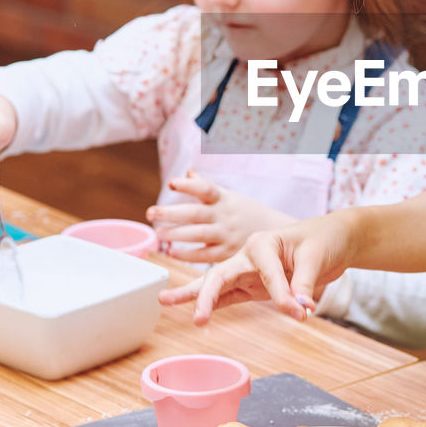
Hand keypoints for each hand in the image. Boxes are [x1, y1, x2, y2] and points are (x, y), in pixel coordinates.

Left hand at [147, 171, 295, 264]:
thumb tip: (188, 171)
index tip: (172, 182)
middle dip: (172, 212)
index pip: (205, 188)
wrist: (275, 234)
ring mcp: (226, 235)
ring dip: (176, 234)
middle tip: (150, 212)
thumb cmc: (245, 213)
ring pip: (197, 234)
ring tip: (158, 233)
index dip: (189, 185)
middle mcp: (224, 215)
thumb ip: (206, 187)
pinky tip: (172, 251)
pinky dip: (187, 254)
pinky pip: (204, 255)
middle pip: (195, 213)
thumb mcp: (228, 196)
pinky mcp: (227, 253)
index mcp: (223, 198)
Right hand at [158, 209, 356, 324]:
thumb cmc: (323, 240)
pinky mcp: (253, 286)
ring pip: (216, 286)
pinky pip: (229, 297)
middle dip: (207, 296)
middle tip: (197, 317)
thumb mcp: (316, 258)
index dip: (282, 295)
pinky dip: (213, 306)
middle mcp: (250, 256)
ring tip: (164, 300)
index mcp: (262, 242)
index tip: (302, 312)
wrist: (333, 241)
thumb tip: (300, 308)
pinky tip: (195, 314)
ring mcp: (248, 272)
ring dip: (193, 297)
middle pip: (221, 276)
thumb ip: (304, 283)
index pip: (265, 273)